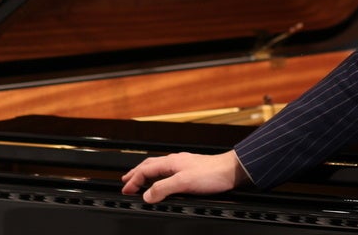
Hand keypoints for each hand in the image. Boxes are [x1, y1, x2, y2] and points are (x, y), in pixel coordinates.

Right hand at [120, 150, 248, 202]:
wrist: (232, 170)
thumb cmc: (212, 173)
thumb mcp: (184, 182)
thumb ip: (163, 188)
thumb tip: (146, 195)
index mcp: (171, 162)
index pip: (145, 169)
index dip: (133, 180)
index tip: (125, 190)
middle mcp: (175, 161)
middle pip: (149, 165)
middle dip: (136, 174)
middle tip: (126, 182)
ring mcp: (183, 165)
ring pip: (159, 168)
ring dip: (147, 175)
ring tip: (140, 181)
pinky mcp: (191, 170)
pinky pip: (168, 172)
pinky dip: (159, 178)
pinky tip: (163, 182)